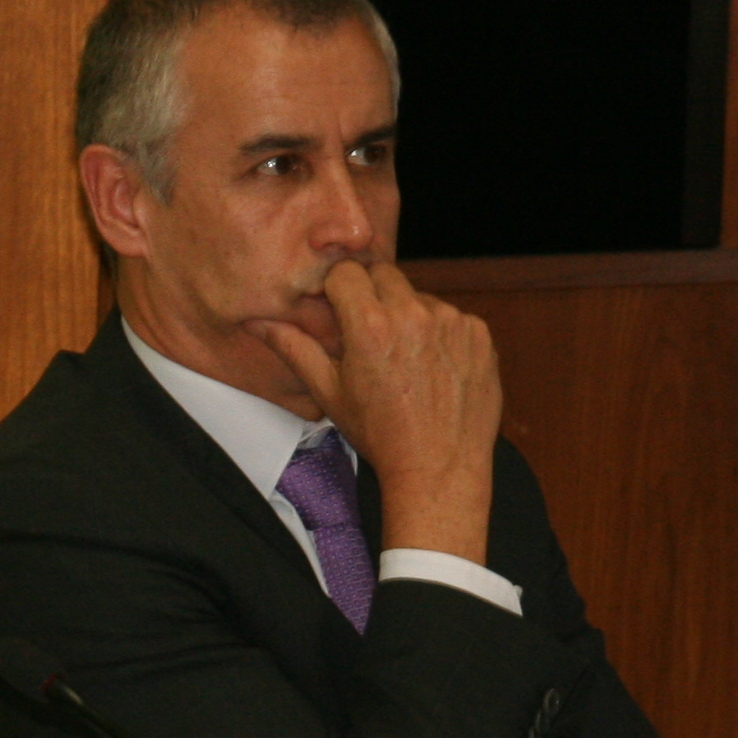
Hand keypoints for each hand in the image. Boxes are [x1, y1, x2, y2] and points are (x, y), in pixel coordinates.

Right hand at [255, 259, 501, 564]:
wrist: (439, 466)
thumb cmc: (380, 434)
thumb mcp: (329, 393)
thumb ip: (294, 348)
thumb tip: (258, 323)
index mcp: (371, 327)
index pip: (346, 271)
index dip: (337, 288)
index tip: (338, 309)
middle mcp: (414, 315)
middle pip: (383, 274)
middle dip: (371, 295)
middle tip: (368, 334)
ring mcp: (452, 321)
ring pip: (418, 296)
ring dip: (406, 314)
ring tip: (404, 357)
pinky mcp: (479, 333)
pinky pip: (451, 315)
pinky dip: (439, 331)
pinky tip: (432, 365)